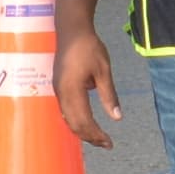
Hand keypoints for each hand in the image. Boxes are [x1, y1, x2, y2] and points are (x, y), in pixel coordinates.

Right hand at [55, 24, 125, 148]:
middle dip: (90, 137)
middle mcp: (62, 93)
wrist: (71, 29)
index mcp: (73, 90)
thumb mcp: (104, 70)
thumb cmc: (89, 47)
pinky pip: (65, 111)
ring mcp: (57, 90)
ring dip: (82, 130)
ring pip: (68, 119)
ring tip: (98, 137)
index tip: (110, 143)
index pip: (84, 121)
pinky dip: (76, 121)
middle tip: (107, 144)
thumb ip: (109, 95)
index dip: (97, 135)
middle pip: (74, 124)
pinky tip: (87, 123)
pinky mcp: (58, 86)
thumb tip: (117, 118)